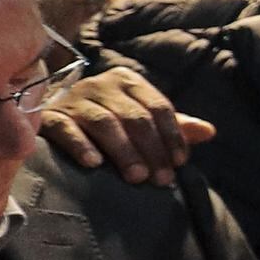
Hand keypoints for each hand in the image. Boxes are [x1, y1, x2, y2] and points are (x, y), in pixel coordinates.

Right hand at [35, 62, 212, 185]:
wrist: (52, 115)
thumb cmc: (107, 119)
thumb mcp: (140, 118)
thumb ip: (173, 125)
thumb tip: (210, 132)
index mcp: (128, 80)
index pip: (158, 107)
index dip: (172, 135)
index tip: (180, 163)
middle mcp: (100, 85)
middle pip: (134, 116)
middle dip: (151, 149)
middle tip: (160, 179)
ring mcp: (73, 99)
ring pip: (104, 122)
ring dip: (124, 151)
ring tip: (137, 177)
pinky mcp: (49, 117)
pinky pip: (66, 129)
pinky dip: (81, 145)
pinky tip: (94, 164)